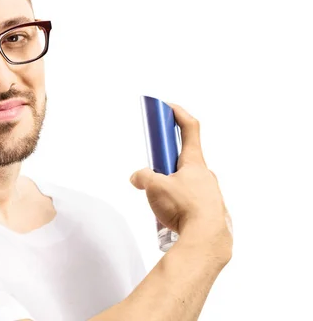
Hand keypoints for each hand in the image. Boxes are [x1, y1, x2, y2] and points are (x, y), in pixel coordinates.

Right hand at [130, 103, 232, 254]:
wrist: (207, 239)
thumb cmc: (186, 208)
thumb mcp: (155, 187)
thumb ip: (143, 177)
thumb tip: (137, 178)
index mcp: (194, 162)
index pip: (189, 128)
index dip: (178, 114)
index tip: (166, 107)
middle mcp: (205, 174)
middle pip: (183, 156)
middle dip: (165, 160)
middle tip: (152, 170)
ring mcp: (208, 192)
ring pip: (185, 180)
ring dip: (170, 184)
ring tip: (159, 201)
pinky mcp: (208, 209)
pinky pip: (189, 199)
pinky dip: (177, 201)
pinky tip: (169, 215)